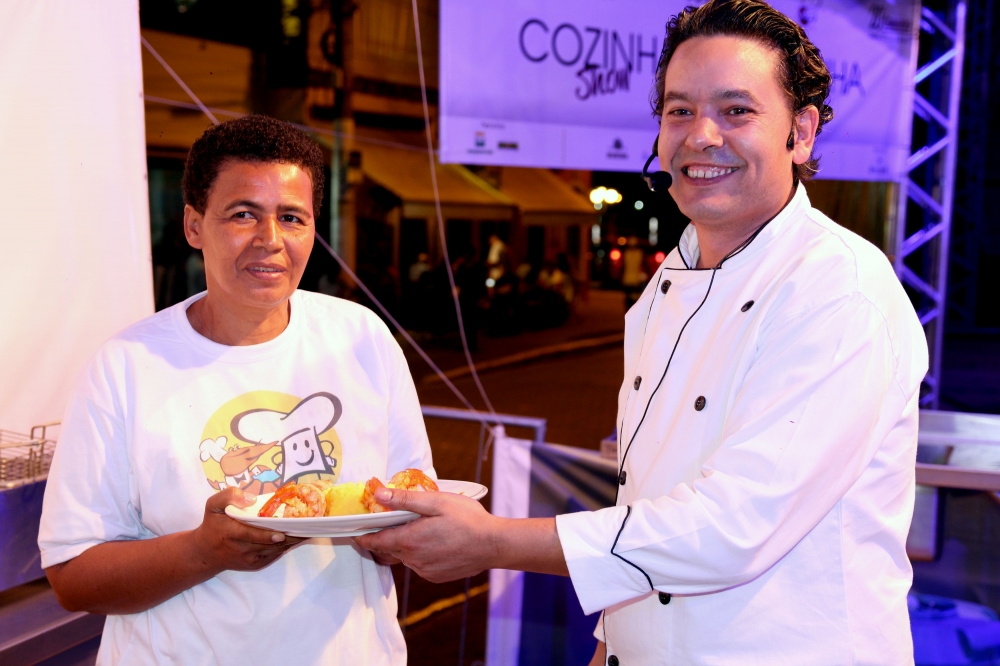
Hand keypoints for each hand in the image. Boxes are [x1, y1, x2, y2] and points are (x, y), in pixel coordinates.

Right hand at [191, 488, 305, 572]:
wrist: (206, 552)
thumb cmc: (213, 524)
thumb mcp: (213, 505)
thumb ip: (229, 496)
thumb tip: (251, 499)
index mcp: (230, 532)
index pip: (251, 535)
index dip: (267, 535)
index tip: (282, 533)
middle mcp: (241, 548)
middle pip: (268, 544)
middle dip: (288, 536)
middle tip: (306, 527)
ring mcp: (249, 559)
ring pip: (274, 550)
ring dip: (291, 541)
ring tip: (308, 530)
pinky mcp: (255, 565)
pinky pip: (274, 555)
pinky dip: (286, 546)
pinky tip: (298, 536)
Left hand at [354, 487, 499, 582]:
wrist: (494, 545)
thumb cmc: (467, 519)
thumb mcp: (436, 502)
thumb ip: (405, 500)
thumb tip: (378, 494)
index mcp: (409, 541)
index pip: (374, 541)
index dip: (362, 536)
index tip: (354, 531)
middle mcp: (412, 560)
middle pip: (388, 549)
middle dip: (385, 537)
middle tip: (389, 521)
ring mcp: (424, 570)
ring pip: (404, 556)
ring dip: (405, 544)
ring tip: (417, 528)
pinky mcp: (435, 576)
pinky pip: (419, 564)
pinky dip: (419, 553)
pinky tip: (433, 541)